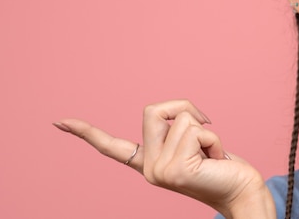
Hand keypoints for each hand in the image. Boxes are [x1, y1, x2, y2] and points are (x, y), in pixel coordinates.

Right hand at [54, 99, 275, 217]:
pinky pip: (197, 129)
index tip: (58, 121)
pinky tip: (215, 159)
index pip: (111, 146)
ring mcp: (159, 171)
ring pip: (181, 119)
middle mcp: (148, 169)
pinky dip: (213, 137)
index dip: (85, 132)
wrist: (240, 190)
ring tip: (210, 153)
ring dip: (205, 128)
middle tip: (204, 130)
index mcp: (148, 162)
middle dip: (185, 109)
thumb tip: (184, 117)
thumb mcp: (194, 138)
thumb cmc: (220, 163)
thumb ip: (177, 128)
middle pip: (154, 110)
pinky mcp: (176, 170)